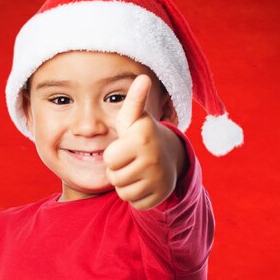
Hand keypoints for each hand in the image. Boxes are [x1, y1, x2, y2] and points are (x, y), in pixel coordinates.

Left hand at [103, 74, 186, 209]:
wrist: (171, 157)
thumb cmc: (142, 136)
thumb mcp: (135, 119)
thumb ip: (134, 100)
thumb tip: (142, 77)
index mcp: (142, 137)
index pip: (109, 159)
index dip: (114, 154)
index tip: (127, 147)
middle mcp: (153, 158)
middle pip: (114, 177)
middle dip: (118, 170)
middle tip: (131, 161)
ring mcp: (159, 179)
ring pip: (124, 192)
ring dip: (126, 184)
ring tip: (137, 171)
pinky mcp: (160, 197)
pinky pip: (136, 203)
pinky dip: (138, 196)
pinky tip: (145, 183)